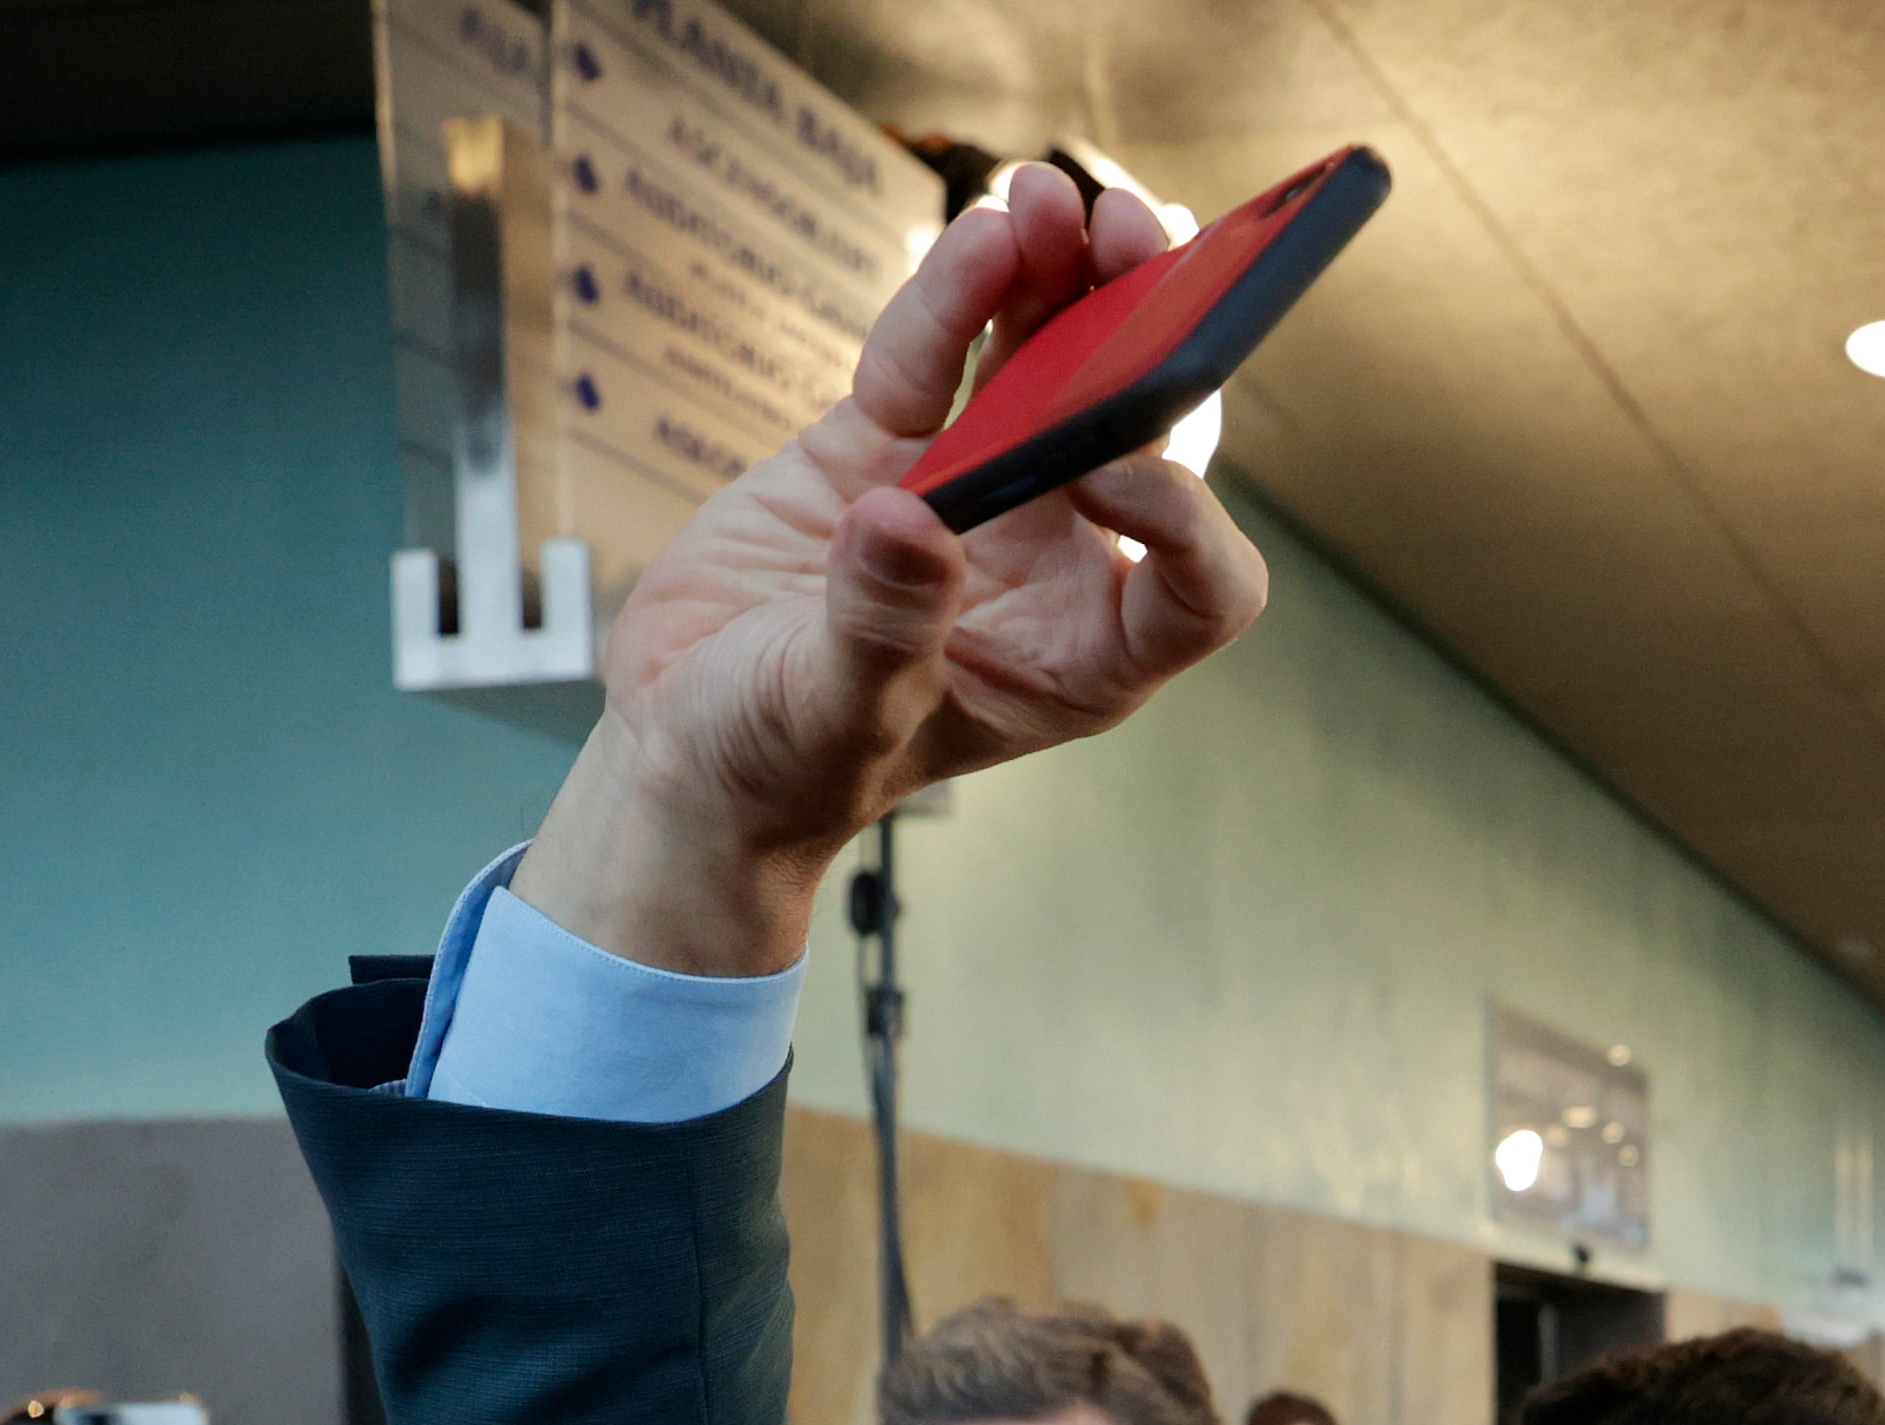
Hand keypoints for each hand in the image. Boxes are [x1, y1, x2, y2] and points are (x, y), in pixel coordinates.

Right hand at [509, 162, 1271, 979]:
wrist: (684, 741)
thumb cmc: (779, 767)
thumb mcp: (830, 717)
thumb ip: (878, 630)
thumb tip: (907, 524)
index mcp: (1082, 658)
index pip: (1199, 588)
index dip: (1183, 518)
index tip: (1106, 464)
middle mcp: (1050, 566)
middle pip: (1139, 436)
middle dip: (1146, 338)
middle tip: (1132, 242)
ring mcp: (972, 496)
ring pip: (1048, 370)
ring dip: (1061, 282)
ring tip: (1054, 197)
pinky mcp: (887, 449)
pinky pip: (938, 358)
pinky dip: (958, 295)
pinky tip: (985, 228)